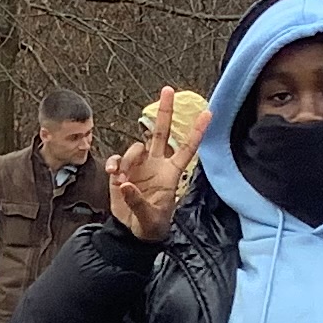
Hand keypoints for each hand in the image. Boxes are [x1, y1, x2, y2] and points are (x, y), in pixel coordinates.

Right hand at [109, 88, 209, 242]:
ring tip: (124, 180)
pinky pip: (118, 159)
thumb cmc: (150, 226)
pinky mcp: (123, 172)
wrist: (132, 232)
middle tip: (168, 90)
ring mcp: (139, 167)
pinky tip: (114, 175)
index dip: (197, 132)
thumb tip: (124, 184)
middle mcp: (156, 165)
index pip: (187, 149)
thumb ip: (137, 201)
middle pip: (160, 132)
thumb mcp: (149, 219)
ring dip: (128, 160)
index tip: (208, 113)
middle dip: (164, 111)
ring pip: (135, 148)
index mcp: (171, 174)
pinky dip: (114, 164)